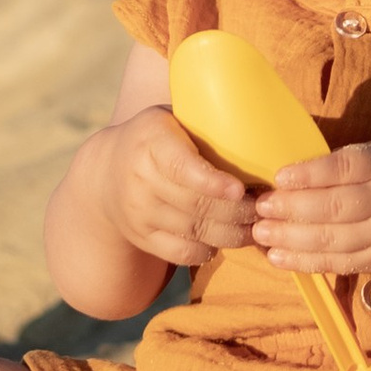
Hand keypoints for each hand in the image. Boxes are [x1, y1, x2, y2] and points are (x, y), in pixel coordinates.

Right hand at [77, 108, 260, 271]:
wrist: (106, 172)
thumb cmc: (158, 138)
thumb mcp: (171, 118)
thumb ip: (203, 121)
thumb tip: (260, 121)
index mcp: (151, 141)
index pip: (181, 167)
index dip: (211, 181)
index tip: (240, 188)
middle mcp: (140, 180)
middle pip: (195, 204)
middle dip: (236, 211)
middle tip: (265, 209)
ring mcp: (138, 213)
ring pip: (192, 230)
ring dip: (230, 233)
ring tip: (256, 226)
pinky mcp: (141, 238)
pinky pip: (180, 252)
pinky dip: (207, 250)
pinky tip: (226, 240)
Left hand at [252, 141, 370, 277]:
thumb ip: (350, 161)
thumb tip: (294, 170)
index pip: (345, 168)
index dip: (309, 174)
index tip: (278, 178)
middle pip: (335, 208)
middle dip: (291, 209)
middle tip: (259, 208)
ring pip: (333, 240)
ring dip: (291, 240)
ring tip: (260, 234)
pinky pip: (338, 263)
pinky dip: (306, 262)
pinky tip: (280, 258)